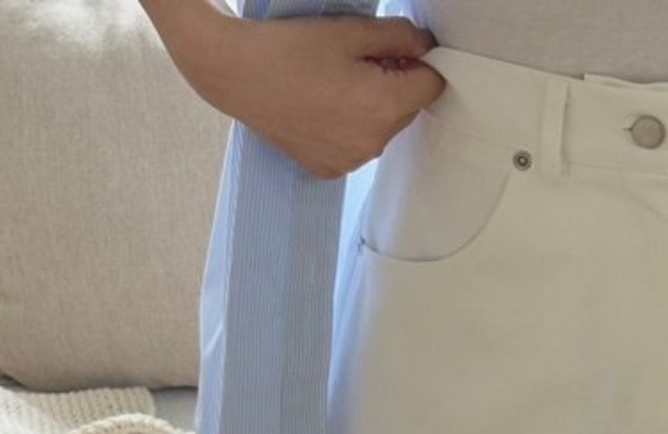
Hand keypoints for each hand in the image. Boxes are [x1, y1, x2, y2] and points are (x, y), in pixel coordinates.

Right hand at [187, 12, 446, 178]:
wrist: (235, 73)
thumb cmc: (289, 48)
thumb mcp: (350, 31)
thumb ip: (399, 37)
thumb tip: (427, 46)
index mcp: (383, 106)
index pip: (432, 86)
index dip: (420, 63)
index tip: (397, 50)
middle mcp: (373, 142)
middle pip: (408, 110)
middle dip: (395, 85)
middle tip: (356, 62)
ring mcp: (352, 160)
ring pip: (383, 129)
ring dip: (373, 107)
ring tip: (333, 84)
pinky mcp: (331, 169)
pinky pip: (357, 146)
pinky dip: (349, 127)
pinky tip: (321, 107)